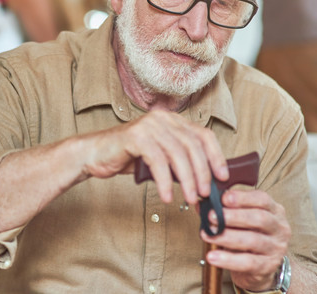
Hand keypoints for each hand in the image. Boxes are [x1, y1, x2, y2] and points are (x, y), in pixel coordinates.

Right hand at [82, 109, 228, 204]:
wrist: (94, 154)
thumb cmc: (128, 157)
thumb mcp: (160, 157)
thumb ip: (180, 162)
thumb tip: (205, 181)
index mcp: (172, 120)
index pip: (203, 135)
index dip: (216, 156)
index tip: (222, 177)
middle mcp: (162, 118)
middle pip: (193, 145)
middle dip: (202, 173)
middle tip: (204, 195)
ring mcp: (149, 125)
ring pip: (178, 153)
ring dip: (187, 180)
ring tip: (189, 199)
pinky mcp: (135, 136)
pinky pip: (158, 160)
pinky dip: (165, 181)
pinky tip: (166, 196)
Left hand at [201, 189, 291, 290]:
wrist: (260, 268)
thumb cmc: (247, 236)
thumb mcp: (239, 220)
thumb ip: (223, 210)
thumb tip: (201, 203)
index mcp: (274, 211)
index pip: (262, 199)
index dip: (243, 198)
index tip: (223, 198)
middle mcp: (279, 228)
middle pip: (259, 218)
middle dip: (233, 216)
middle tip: (211, 216)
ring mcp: (276, 248)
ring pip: (252, 240)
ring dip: (227, 237)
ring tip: (207, 235)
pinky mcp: (268, 266)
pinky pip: (248, 262)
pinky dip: (228, 260)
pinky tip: (213, 256)